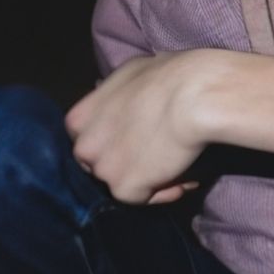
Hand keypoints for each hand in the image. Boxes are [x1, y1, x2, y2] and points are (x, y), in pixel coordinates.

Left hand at [66, 51, 209, 204]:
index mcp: (79, 117)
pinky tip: (185, 179)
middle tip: (157, 154)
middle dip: (124, 162)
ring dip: (148, 178)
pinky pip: (143, 199)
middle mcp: (84, 146)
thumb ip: (118, 96)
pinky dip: (164, 192)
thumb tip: (125, 100)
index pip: (85, 139)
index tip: (134, 138)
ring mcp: (102, 170)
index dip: (110, 141)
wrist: (194, 96)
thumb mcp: (132, 74)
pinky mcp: (125, 190)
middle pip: (99, 164)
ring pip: (122, 182)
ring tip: (179, 166)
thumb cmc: (170, 76)